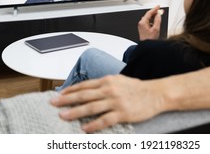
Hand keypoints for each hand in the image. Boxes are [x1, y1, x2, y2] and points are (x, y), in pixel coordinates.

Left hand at [50, 75, 164, 132]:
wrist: (156, 94)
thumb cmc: (137, 88)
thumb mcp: (118, 80)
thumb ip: (104, 83)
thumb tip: (88, 89)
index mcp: (107, 80)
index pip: (84, 85)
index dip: (70, 90)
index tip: (59, 94)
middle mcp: (109, 90)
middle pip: (83, 95)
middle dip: (66, 99)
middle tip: (54, 103)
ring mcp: (115, 102)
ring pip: (91, 107)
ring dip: (75, 112)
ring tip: (63, 116)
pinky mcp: (122, 113)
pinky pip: (104, 120)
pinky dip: (93, 125)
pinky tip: (84, 129)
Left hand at [138, 5, 161, 39]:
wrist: (146, 46)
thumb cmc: (149, 39)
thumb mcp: (156, 29)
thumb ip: (157, 20)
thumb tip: (158, 15)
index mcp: (143, 22)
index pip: (149, 13)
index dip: (154, 9)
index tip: (158, 6)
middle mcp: (141, 24)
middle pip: (148, 15)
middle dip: (154, 12)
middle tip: (159, 10)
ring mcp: (141, 26)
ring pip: (148, 19)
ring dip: (153, 16)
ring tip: (158, 15)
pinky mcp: (143, 29)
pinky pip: (148, 22)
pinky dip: (152, 21)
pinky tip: (156, 22)